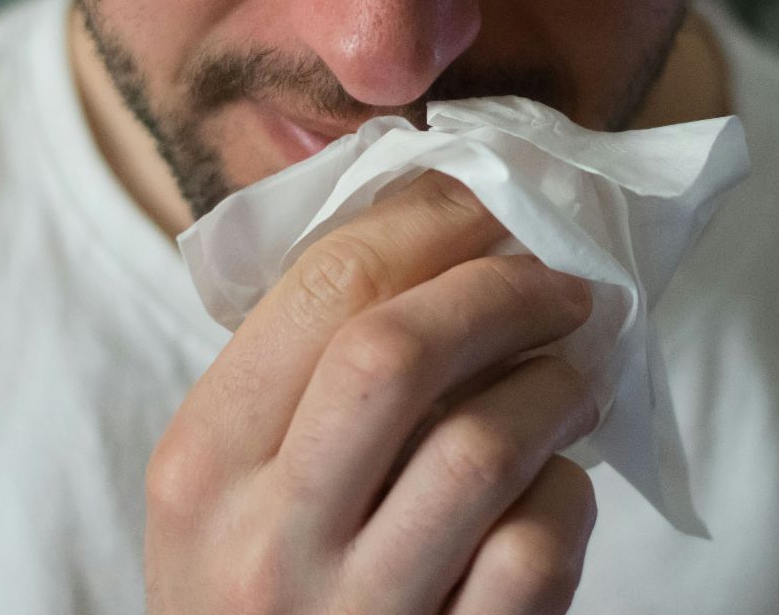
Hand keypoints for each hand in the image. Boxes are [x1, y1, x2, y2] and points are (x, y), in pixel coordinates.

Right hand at [146, 171, 600, 613]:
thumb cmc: (261, 600)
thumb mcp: (228, 494)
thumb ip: (297, 379)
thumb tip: (438, 228)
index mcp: (201, 466)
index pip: (321, 288)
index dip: (429, 222)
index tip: (491, 202)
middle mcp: (263, 539)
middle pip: (396, 352)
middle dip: (500, 289)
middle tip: (560, 281)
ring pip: (481, 447)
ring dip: (555, 388)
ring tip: (577, 374)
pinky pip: (534, 551)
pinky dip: (566, 500)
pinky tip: (556, 489)